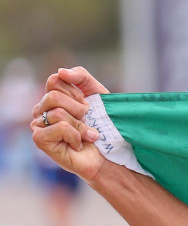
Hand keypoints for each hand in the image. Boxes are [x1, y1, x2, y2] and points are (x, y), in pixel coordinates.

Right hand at [30, 67, 110, 181]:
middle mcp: (41, 110)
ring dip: (80, 126)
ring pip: (58, 113)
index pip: (55, 80)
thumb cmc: (104, 126)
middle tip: (87, 122)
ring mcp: (38, 124)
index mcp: (52, 98)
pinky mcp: (40, 139)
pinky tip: (79, 145)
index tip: (87, 106)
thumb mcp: (98, 95)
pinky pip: (58, 126)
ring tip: (86, 136)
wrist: (110, 155)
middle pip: (54, 96)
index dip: (76, 93)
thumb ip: (81, 77)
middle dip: (79, 110)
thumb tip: (61, 71)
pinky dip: (76, 136)